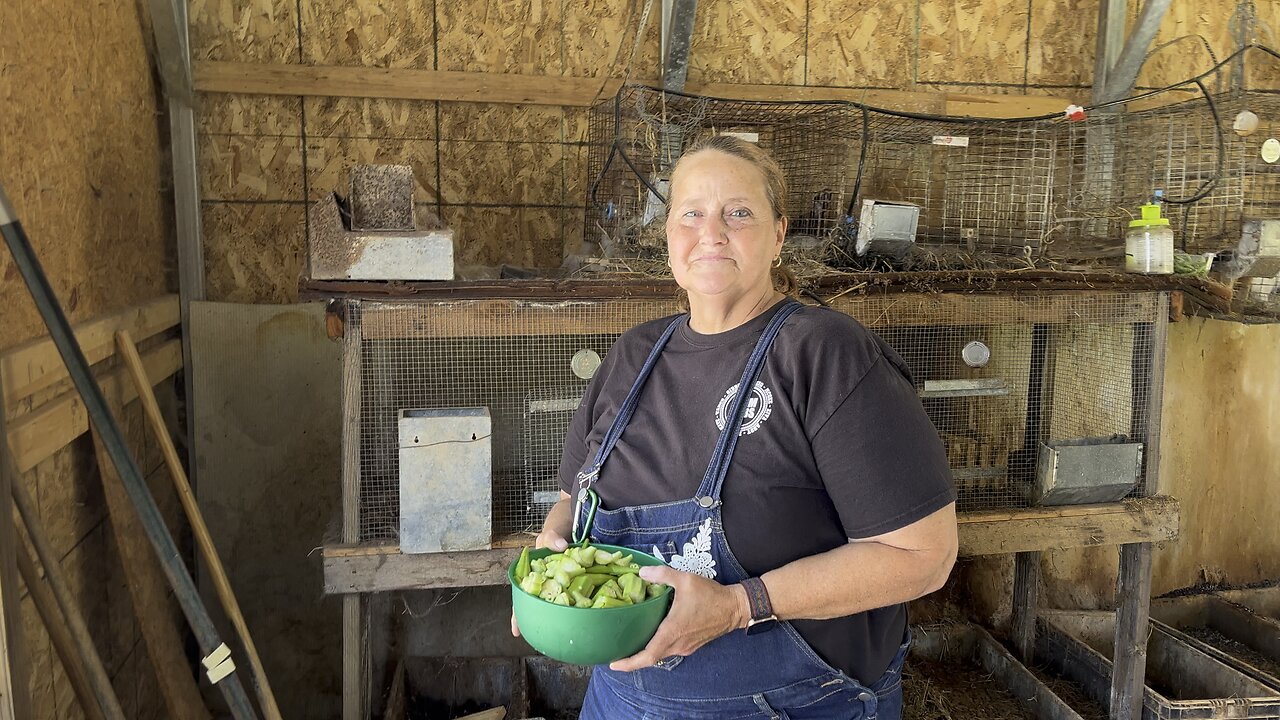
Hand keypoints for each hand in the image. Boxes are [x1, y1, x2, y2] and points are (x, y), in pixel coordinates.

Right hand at [511, 528, 570, 636]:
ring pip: (557, 605)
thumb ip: (552, 538)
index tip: (516, 631)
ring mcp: (561, 586)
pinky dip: (578, 606)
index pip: (521, 597)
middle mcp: (546, 585)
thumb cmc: (554, 535)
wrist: (570, 530)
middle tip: (542, 639)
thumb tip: (561, 546)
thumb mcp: (549, 534)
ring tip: (561, 635)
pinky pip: (576, 597)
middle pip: (538, 606)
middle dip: (537, 622)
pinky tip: (583, 616)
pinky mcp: (576, 585)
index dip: (517, 616)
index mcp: (533, 576)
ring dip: (559, 617)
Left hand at [608, 566, 747, 671]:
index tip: (614, 664)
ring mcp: (685, 647)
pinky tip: (652, 635)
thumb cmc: (710, 595)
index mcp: (672, 632)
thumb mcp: (685, 579)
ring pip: (661, 654)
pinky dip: (658, 646)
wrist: (735, 608)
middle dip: (632, 659)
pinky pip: (670, 650)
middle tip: (616, 652)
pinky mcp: (691, 645)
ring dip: (646, 652)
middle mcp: (677, 644)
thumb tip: (641, 572)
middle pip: (651, 658)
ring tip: (630, 643)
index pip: (648, 656)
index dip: (629, 663)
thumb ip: (662, 574)